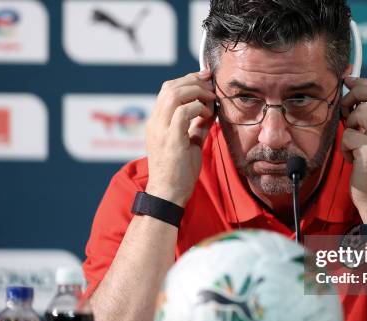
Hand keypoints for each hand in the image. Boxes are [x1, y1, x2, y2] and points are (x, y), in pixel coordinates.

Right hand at [145, 70, 215, 205]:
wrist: (168, 194)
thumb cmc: (179, 173)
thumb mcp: (189, 144)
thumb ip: (196, 126)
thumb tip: (209, 112)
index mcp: (157, 123)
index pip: (167, 90)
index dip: (187, 80)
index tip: (205, 80)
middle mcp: (155, 122)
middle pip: (170, 87)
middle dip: (193, 81)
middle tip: (211, 85)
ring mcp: (161, 130)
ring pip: (174, 94)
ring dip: (196, 92)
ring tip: (211, 100)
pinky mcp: (171, 139)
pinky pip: (183, 112)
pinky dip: (198, 108)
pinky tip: (208, 115)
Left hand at [340, 77, 366, 223]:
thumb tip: (351, 99)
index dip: (363, 83)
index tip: (349, 80)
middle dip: (355, 95)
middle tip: (344, 108)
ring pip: (358, 114)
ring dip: (348, 128)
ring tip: (353, 146)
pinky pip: (348, 136)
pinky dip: (345, 148)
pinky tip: (353, 160)